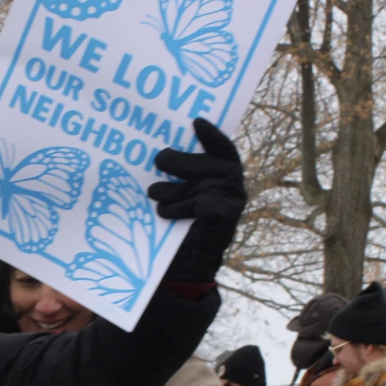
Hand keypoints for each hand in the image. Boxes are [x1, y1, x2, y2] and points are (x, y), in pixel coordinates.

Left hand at [147, 118, 246, 282]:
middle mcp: (233, 185)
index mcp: (225, 174)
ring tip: (153, 192)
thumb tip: (160, 151)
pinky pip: (197, 203)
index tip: (195, 121)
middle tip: (158, 159)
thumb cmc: (183, 224)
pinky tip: (163, 213)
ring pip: (198, 184)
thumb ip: (182, 174)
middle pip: (208, 163)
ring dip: (171, 189)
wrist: (189, 263)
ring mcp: (232, 200)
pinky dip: (177, 208)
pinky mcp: (226, 216)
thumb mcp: (183, 193)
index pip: (223, 148)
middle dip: (180, 161)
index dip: (212, 135)